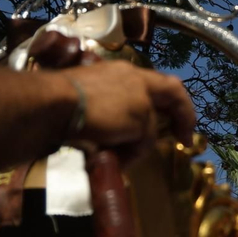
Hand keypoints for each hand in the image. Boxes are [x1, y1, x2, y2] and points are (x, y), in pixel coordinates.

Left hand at [55, 61, 196, 148]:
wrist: (52, 106)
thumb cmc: (102, 110)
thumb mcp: (138, 123)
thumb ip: (149, 132)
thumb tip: (139, 143)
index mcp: (140, 78)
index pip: (174, 91)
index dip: (186, 114)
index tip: (185, 139)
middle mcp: (121, 79)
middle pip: (146, 109)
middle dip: (147, 133)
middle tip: (142, 152)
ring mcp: (97, 89)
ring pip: (122, 120)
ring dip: (125, 141)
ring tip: (118, 158)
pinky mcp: (78, 103)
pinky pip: (100, 125)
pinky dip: (105, 141)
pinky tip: (98, 154)